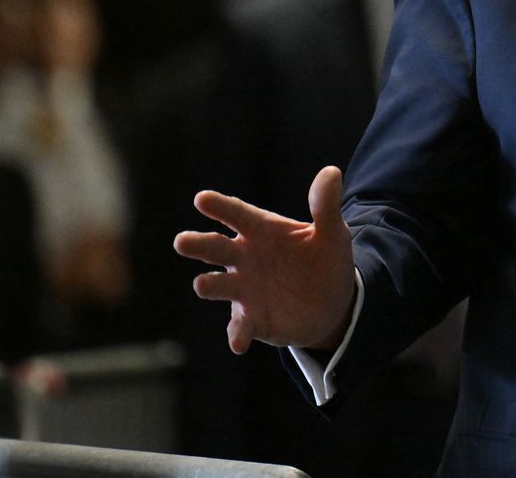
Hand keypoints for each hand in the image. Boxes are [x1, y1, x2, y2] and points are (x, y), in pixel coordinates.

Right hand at [174, 166, 358, 354]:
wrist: (333, 302)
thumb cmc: (325, 259)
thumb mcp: (332, 233)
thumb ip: (326, 205)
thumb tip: (331, 172)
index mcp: (261, 230)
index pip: (237, 214)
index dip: (220, 207)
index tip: (201, 199)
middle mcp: (244, 258)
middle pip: (215, 247)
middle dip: (198, 244)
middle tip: (181, 241)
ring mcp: (244, 289)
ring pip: (218, 286)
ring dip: (210, 285)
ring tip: (202, 285)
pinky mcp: (251, 319)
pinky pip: (239, 327)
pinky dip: (237, 333)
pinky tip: (238, 342)